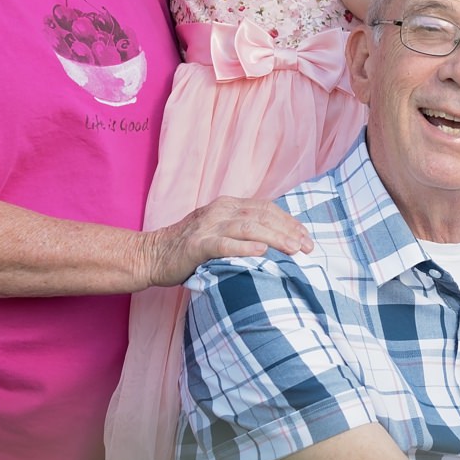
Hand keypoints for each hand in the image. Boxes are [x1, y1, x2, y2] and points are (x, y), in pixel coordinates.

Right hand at [141, 190, 315, 284]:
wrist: (152, 255)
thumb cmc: (189, 248)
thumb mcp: (218, 232)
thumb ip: (241, 232)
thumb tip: (274, 244)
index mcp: (228, 205)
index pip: (266, 209)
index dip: (289, 221)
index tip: (307, 238)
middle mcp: (220, 210)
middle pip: (262, 216)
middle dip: (288, 231)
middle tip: (308, 247)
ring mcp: (208, 226)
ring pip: (248, 227)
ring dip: (274, 238)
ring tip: (292, 249)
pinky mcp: (197, 245)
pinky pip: (223, 245)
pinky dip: (244, 248)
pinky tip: (261, 254)